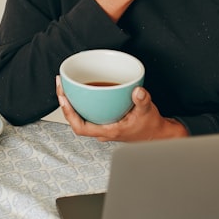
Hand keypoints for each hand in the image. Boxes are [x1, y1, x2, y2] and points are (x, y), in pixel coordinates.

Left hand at [56, 76, 187, 141]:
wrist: (157, 134)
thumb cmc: (150, 126)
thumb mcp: (147, 111)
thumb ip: (142, 100)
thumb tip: (137, 91)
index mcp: (108, 132)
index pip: (80, 127)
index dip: (69, 113)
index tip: (64, 98)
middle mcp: (102, 131)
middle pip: (76, 120)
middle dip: (66, 103)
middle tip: (61, 85)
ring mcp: (103, 127)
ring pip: (81, 117)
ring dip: (72, 103)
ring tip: (66, 86)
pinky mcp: (106, 122)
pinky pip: (89, 114)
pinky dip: (82, 102)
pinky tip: (81, 91)